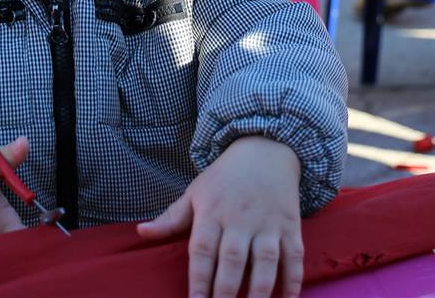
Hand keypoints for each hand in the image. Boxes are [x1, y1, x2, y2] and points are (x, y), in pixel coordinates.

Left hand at [137, 136, 303, 297]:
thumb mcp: (195, 192)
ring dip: (259, 291)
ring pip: (265, 261)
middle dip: (226, 291)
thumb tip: (141, 232)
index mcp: (212, 212)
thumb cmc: (224, 177)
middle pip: (232, 259)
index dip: (198, 279)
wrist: (265, 150)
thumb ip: (171, 218)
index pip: (202, 250)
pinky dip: (292, 280)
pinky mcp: (290, 225)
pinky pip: (293, 256)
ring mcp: (267, 223)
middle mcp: (240, 219)